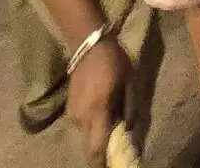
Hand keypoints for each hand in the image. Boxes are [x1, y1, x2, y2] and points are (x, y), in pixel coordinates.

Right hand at [67, 33, 131, 167]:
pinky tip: (102, 112)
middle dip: (100, 152)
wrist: (88, 44)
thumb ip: (130, 109)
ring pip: (85, 135)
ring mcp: (72, 113)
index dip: (102, 162)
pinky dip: (92, 125)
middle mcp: (81, 117)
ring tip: (112, 126)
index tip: (110, 167)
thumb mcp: (129, 83)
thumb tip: (128, 130)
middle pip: (89, 146)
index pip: (96, 147)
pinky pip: (82, 124)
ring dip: (97, 136)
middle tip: (114, 150)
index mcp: (97, 111)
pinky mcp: (69, 108)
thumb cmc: (113, 61)